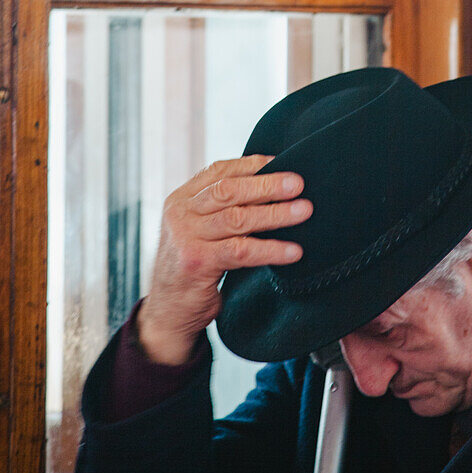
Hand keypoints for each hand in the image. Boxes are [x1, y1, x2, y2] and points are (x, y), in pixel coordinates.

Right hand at [137, 155, 311, 364]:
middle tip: (298, 183)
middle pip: (229, 190)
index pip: (219, 171)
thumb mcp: (198, 229)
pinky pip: (242, 251)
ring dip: (276, 214)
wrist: (167, 312)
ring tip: (304, 211)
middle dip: (267, 184)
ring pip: (238, 218)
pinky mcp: (197, 262)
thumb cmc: (193, 266)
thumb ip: (219, 208)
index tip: (281, 160)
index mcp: (181, 198)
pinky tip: (293, 251)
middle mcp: (180, 213)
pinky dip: (271, 249)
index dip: (251, 164)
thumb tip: (270, 184)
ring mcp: (186, 237)